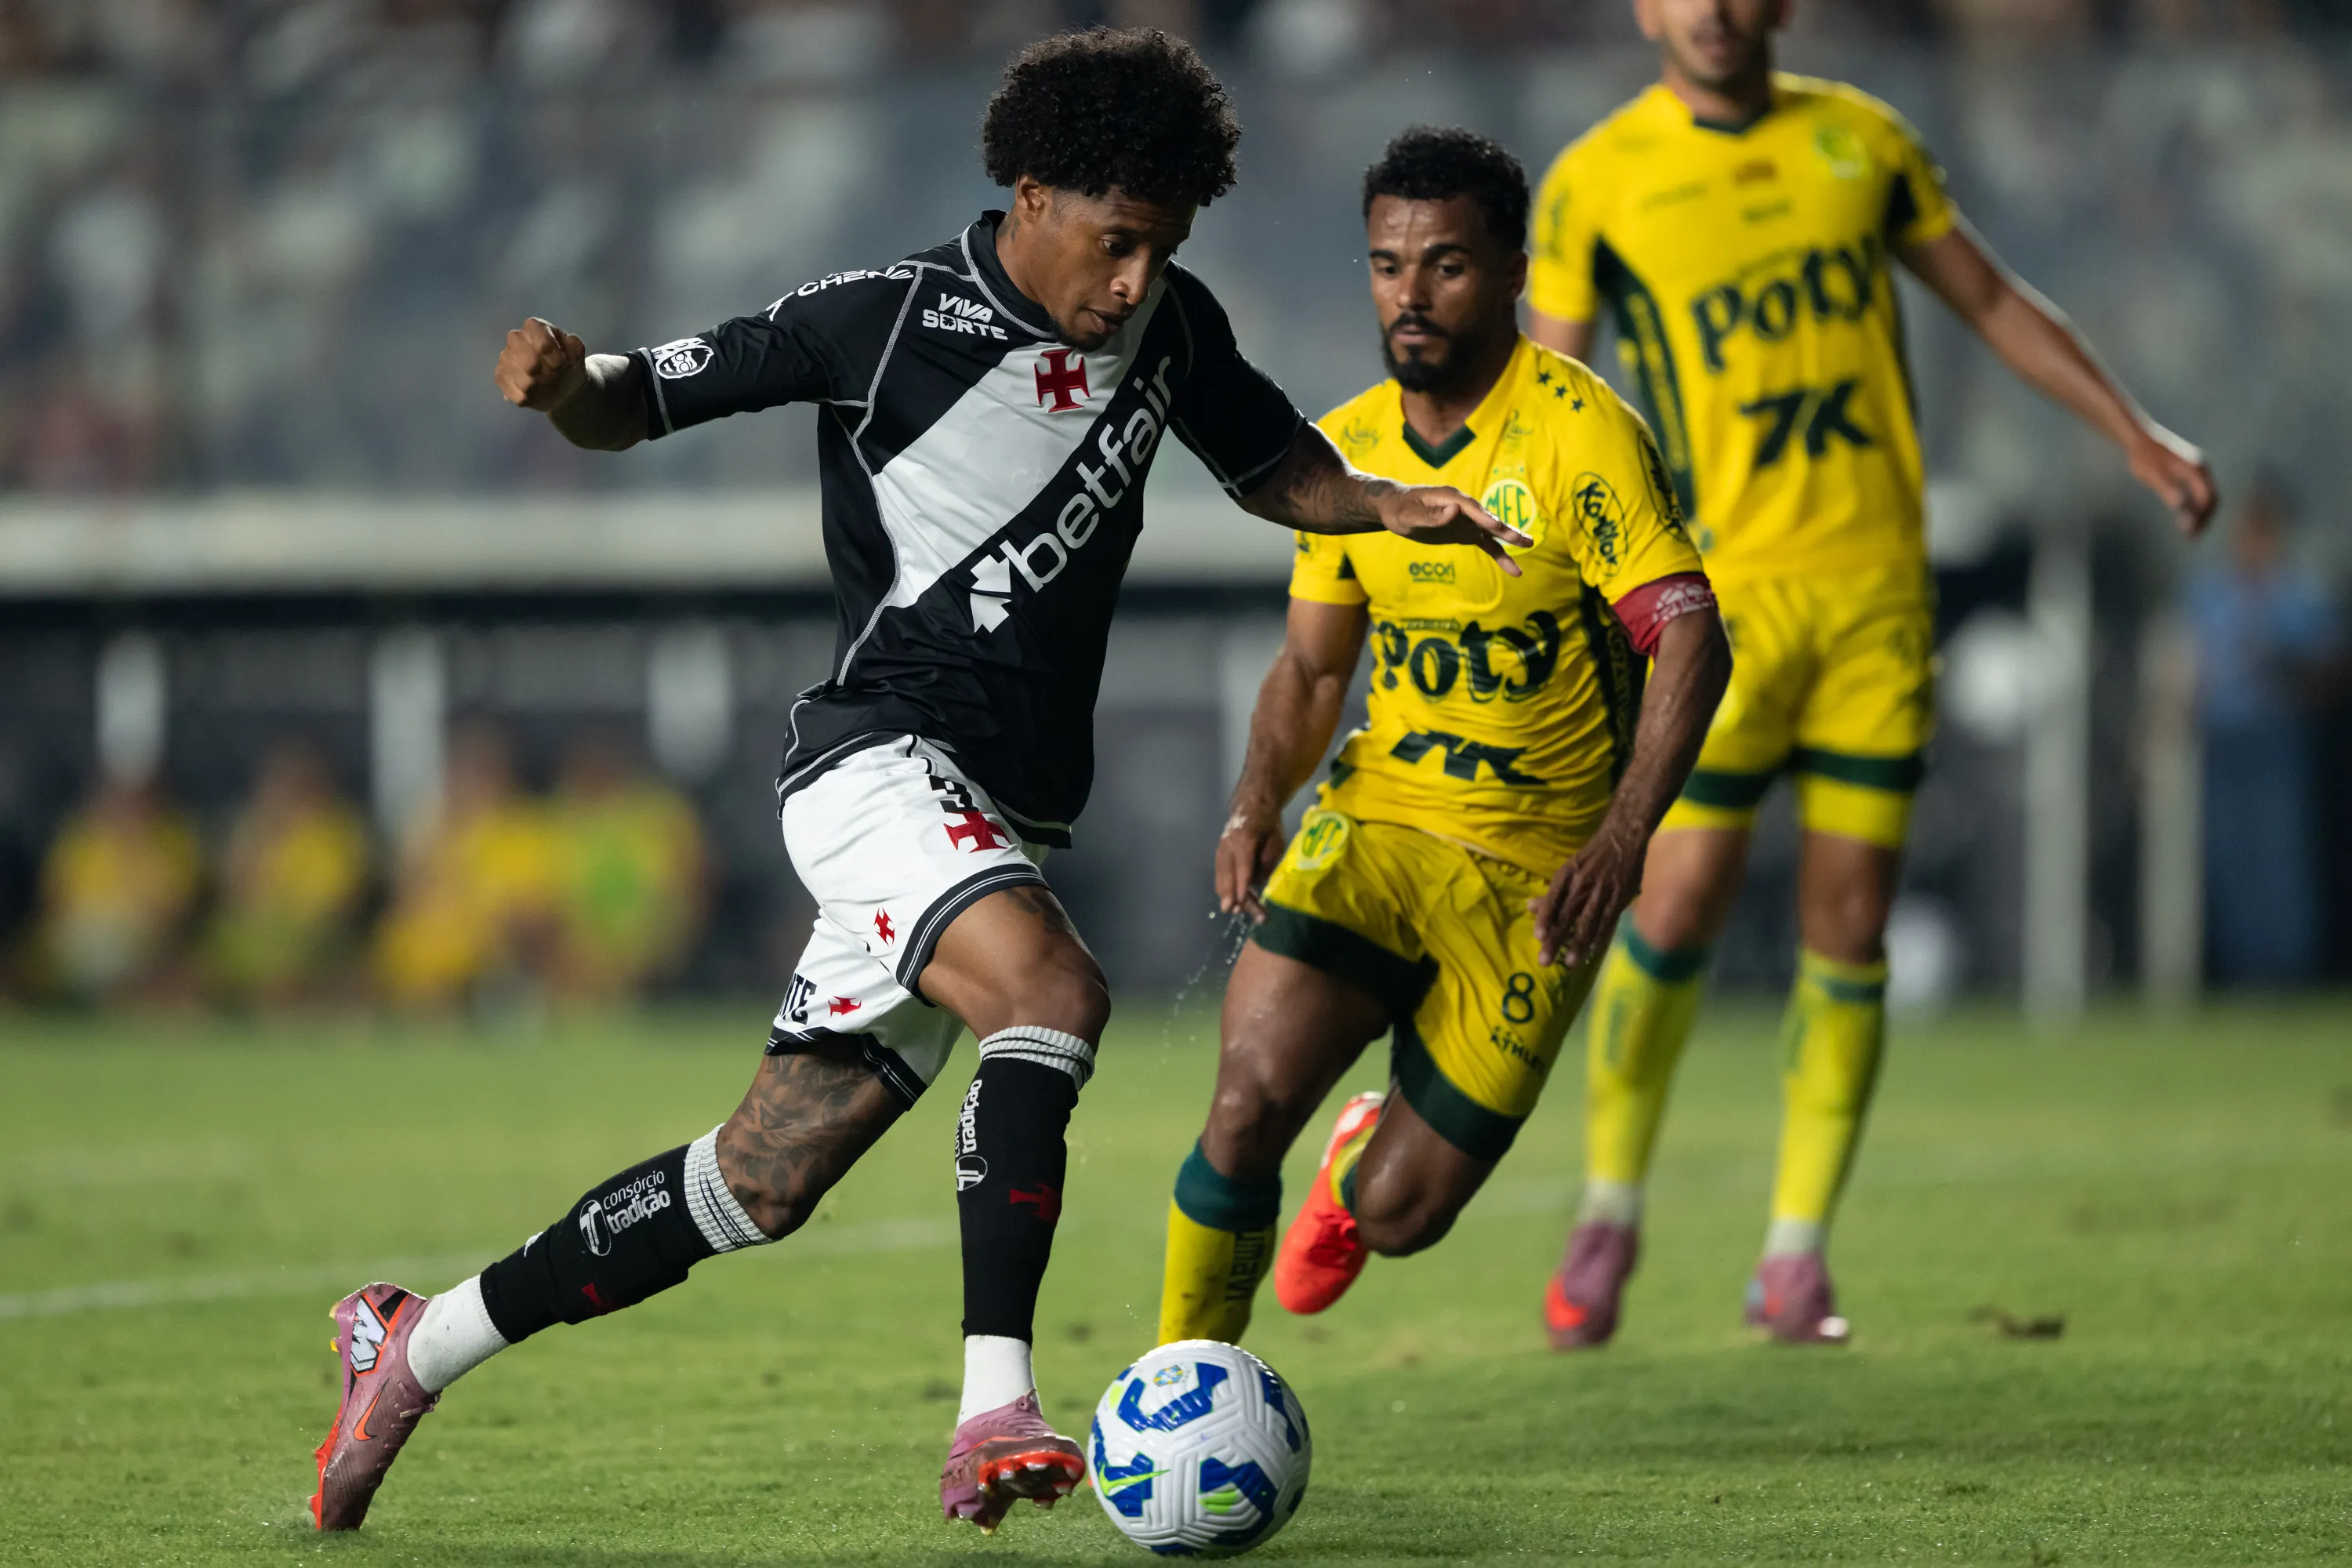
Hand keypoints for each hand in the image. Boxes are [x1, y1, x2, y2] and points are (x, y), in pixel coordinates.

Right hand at [495, 317, 589, 411]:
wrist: (562, 385)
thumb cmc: (568, 364)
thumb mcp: (577, 353)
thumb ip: (574, 345)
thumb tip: (569, 341)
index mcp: (534, 327)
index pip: (543, 343)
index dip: (556, 358)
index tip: (563, 365)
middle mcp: (515, 339)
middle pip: (531, 361)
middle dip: (548, 374)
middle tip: (555, 376)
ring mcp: (505, 358)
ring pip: (525, 381)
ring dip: (542, 388)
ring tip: (547, 383)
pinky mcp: (501, 378)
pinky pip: (519, 395)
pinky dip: (533, 398)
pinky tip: (536, 393)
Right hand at [1215, 797, 1287, 921]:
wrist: (1250, 805)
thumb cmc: (1268, 823)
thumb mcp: (1276, 839)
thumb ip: (1268, 858)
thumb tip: (1258, 880)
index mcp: (1244, 840)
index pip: (1242, 867)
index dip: (1242, 886)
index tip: (1241, 902)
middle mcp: (1227, 846)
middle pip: (1230, 876)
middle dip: (1235, 898)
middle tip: (1240, 914)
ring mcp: (1221, 851)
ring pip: (1221, 878)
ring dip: (1229, 896)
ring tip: (1237, 911)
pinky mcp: (1219, 855)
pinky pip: (1220, 875)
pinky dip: (1225, 889)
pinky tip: (1231, 901)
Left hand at [1377, 485, 1531, 576]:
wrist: (1396, 508)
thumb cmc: (1400, 509)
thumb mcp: (1409, 514)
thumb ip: (1431, 515)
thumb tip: (1453, 511)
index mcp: (1451, 498)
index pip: (1471, 508)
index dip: (1483, 517)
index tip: (1496, 528)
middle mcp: (1463, 507)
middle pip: (1487, 518)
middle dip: (1504, 529)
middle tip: (1522, 538)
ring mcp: (1467, 520)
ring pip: (1491, 532)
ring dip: (1509, 539)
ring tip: (1529, 544)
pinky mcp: (1466, 532)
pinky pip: (1485, 544)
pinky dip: (1499, 553)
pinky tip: (1513, 569)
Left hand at [1530, 823, 1644, 967]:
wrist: (1623, 837)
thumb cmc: (1591, 856)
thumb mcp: (1568, 869)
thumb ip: (1551, 893)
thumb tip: (1530, 908)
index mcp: (1567, 875)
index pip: (1553, 899)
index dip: (1546, 918)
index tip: (1538, 936)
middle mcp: (1582, 883)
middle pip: (1567, 915)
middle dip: (1556, 939)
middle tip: (1545, 960)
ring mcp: (1602, 890)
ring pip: (1588, 921)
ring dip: (1578, 943)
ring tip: (1569, 962)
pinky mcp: (1620, 896)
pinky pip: (1608, 919)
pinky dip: (1600, 936)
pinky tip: (1592, 951)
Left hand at [2128, 424, 2217, 536]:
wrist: (2138, 438)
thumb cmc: (2143, 457)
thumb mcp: (2153, 475)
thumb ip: (2167, 489)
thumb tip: (2179, 506)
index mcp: (2196, 469)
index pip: (2207, 498)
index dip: (2201, 517)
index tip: (2190, 532)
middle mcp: (2201, 468)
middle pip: (2211, 498)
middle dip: (2204, 518)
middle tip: (2192, 537)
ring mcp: (2197, 469)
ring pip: (2206, 496)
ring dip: (2200, 514)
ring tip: (2189, 533)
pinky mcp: (2190, 471)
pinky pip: (2199, 492)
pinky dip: (2195, 506)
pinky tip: (2185, 517)